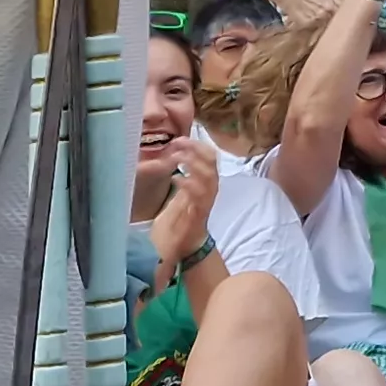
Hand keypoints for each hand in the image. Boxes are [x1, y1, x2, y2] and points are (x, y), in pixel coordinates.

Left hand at [147, 141, 218, 270]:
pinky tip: (176, 178)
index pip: (209, 157)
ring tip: (178, 157)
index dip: (197, 145)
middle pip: (212, 162)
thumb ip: (182, 178)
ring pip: (209, 176)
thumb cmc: (179, 221)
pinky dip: (188, 184)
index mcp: (205, 183)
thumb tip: (172, 158)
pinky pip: (199, 195)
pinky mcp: (199, 213)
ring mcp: (206, 201)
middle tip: (179, 142)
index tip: (180, 139)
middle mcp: (209, 190)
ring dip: (194, 163)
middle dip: (196, 149)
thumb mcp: (180, 194)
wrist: (182, 246)